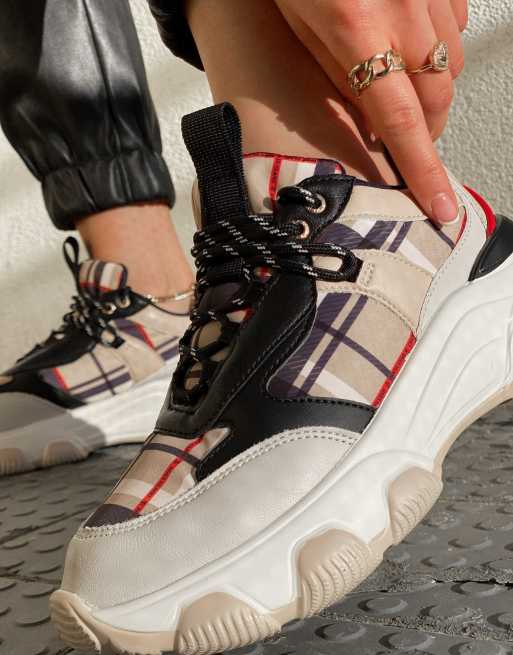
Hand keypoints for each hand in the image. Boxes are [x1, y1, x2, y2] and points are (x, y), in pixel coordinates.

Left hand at [275, 0, 467, 223]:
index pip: (401, 120)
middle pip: (434, 99)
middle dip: (425, 135)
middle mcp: (402, 11)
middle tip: (405, 149)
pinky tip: (412, 49)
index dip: (422, 170)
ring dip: (430, 94)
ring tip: (401, 95)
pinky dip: (438, 52)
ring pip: (450, 67)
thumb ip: (340, 75)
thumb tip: (369, 122)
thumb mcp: (302, 27)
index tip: (439, 206)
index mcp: (357, 30)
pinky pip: (454, 28)